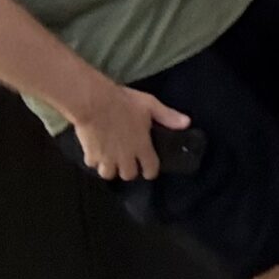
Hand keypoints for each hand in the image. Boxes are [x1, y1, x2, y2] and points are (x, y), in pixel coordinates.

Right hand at [72, 85, 189, 181]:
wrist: (94, 102)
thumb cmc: (124, 102)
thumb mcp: (150, 105)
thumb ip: (168, 116)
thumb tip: (187, 123)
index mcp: (142, 147)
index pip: (150, 170)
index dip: (151, 170)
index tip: (149, 167)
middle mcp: (125, 157)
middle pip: (128, 175)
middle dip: (129, 170)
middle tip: (128, 159)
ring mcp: (107, 158)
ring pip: (109, 174)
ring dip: (111, 168)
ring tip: (111, 158)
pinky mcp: (91, 155)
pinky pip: (92, 164)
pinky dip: (95, 160)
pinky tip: (96, 150)